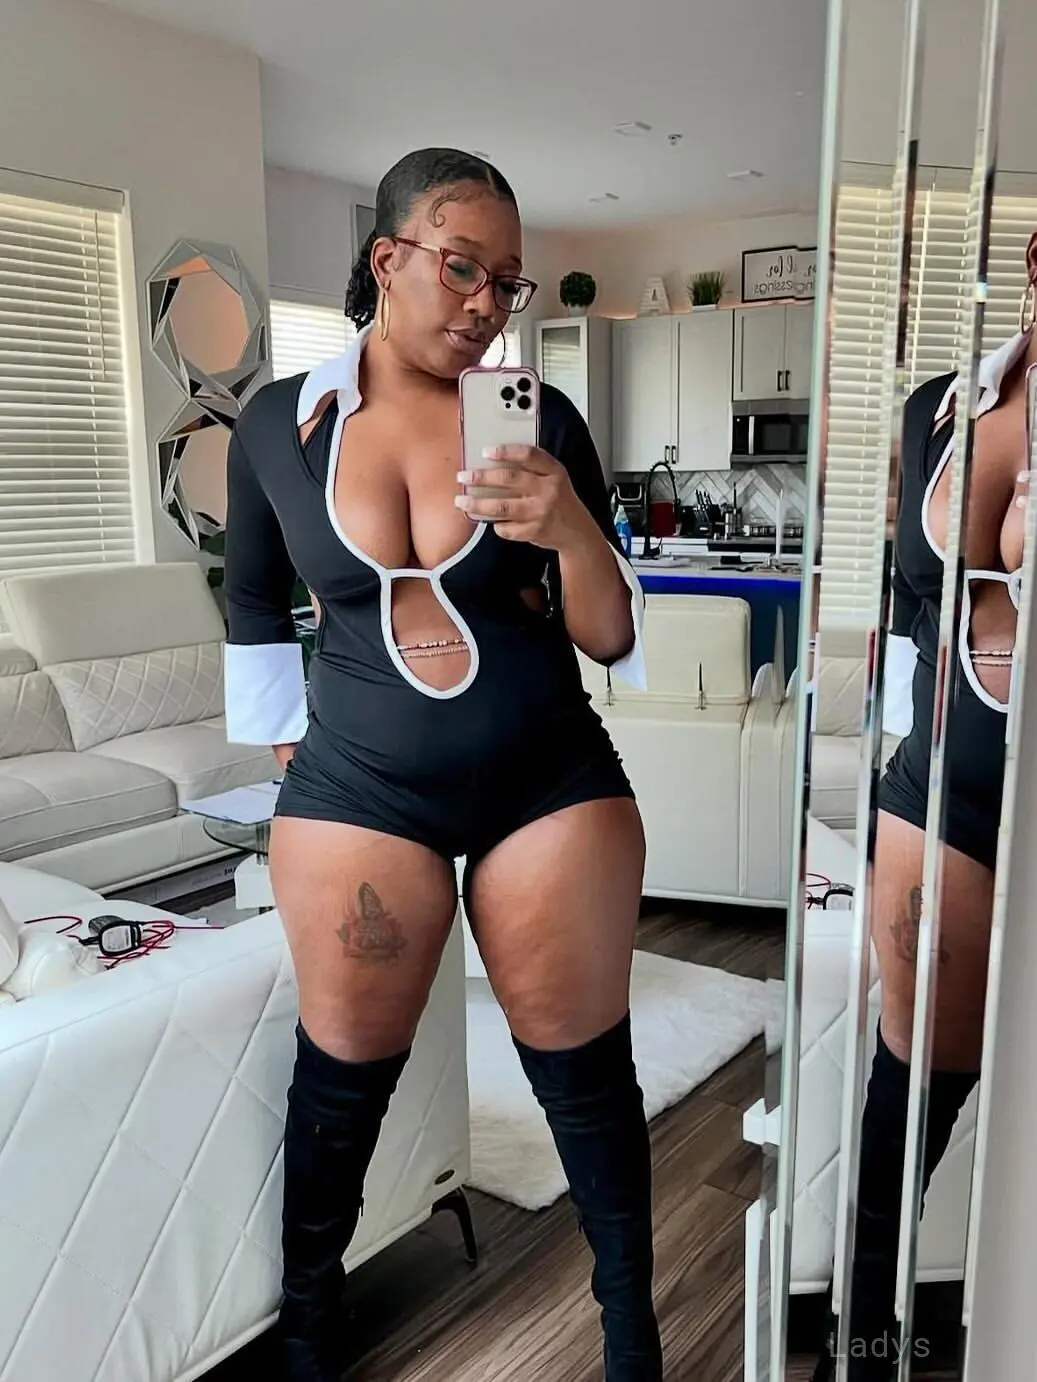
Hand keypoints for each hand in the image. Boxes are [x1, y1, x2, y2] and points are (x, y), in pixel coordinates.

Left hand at [455, 446, 592, 552]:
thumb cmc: (560, 500)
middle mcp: (548, 490)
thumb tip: (493, 463)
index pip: (528, 455)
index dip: (505, 451)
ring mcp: (540, 512)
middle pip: (509, 479)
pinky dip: (495, 525)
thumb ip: (532, 468)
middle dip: (481, 477)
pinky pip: (506, 528)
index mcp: (554, 471)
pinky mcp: (534, 532)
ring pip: (501, 506)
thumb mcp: (555, 478)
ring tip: (461, 501)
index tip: (485, 451)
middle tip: (463, 476)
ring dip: (477, 504)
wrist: (577, 531)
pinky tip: (490, 521)